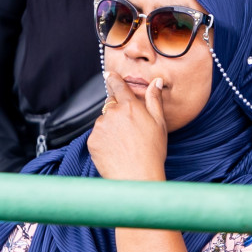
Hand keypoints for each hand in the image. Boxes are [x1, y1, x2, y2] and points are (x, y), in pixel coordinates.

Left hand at [88, 61, 166, 180]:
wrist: (137, 177)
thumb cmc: (152, 152)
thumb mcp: (159, 124)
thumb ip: (154, 100)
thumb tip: (156, 82)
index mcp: (131, 106)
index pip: (118, 85)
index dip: (113, 79)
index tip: (109, 75)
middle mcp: (113, 113)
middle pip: (111, 105)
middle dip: (118, 112)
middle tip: (130, 130)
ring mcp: (100, 126)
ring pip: (104, 121)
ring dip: (111, 127)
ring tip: (124, 144)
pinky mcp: (92, 140)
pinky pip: (97, 135)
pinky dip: (104, 140)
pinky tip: (116, 150)